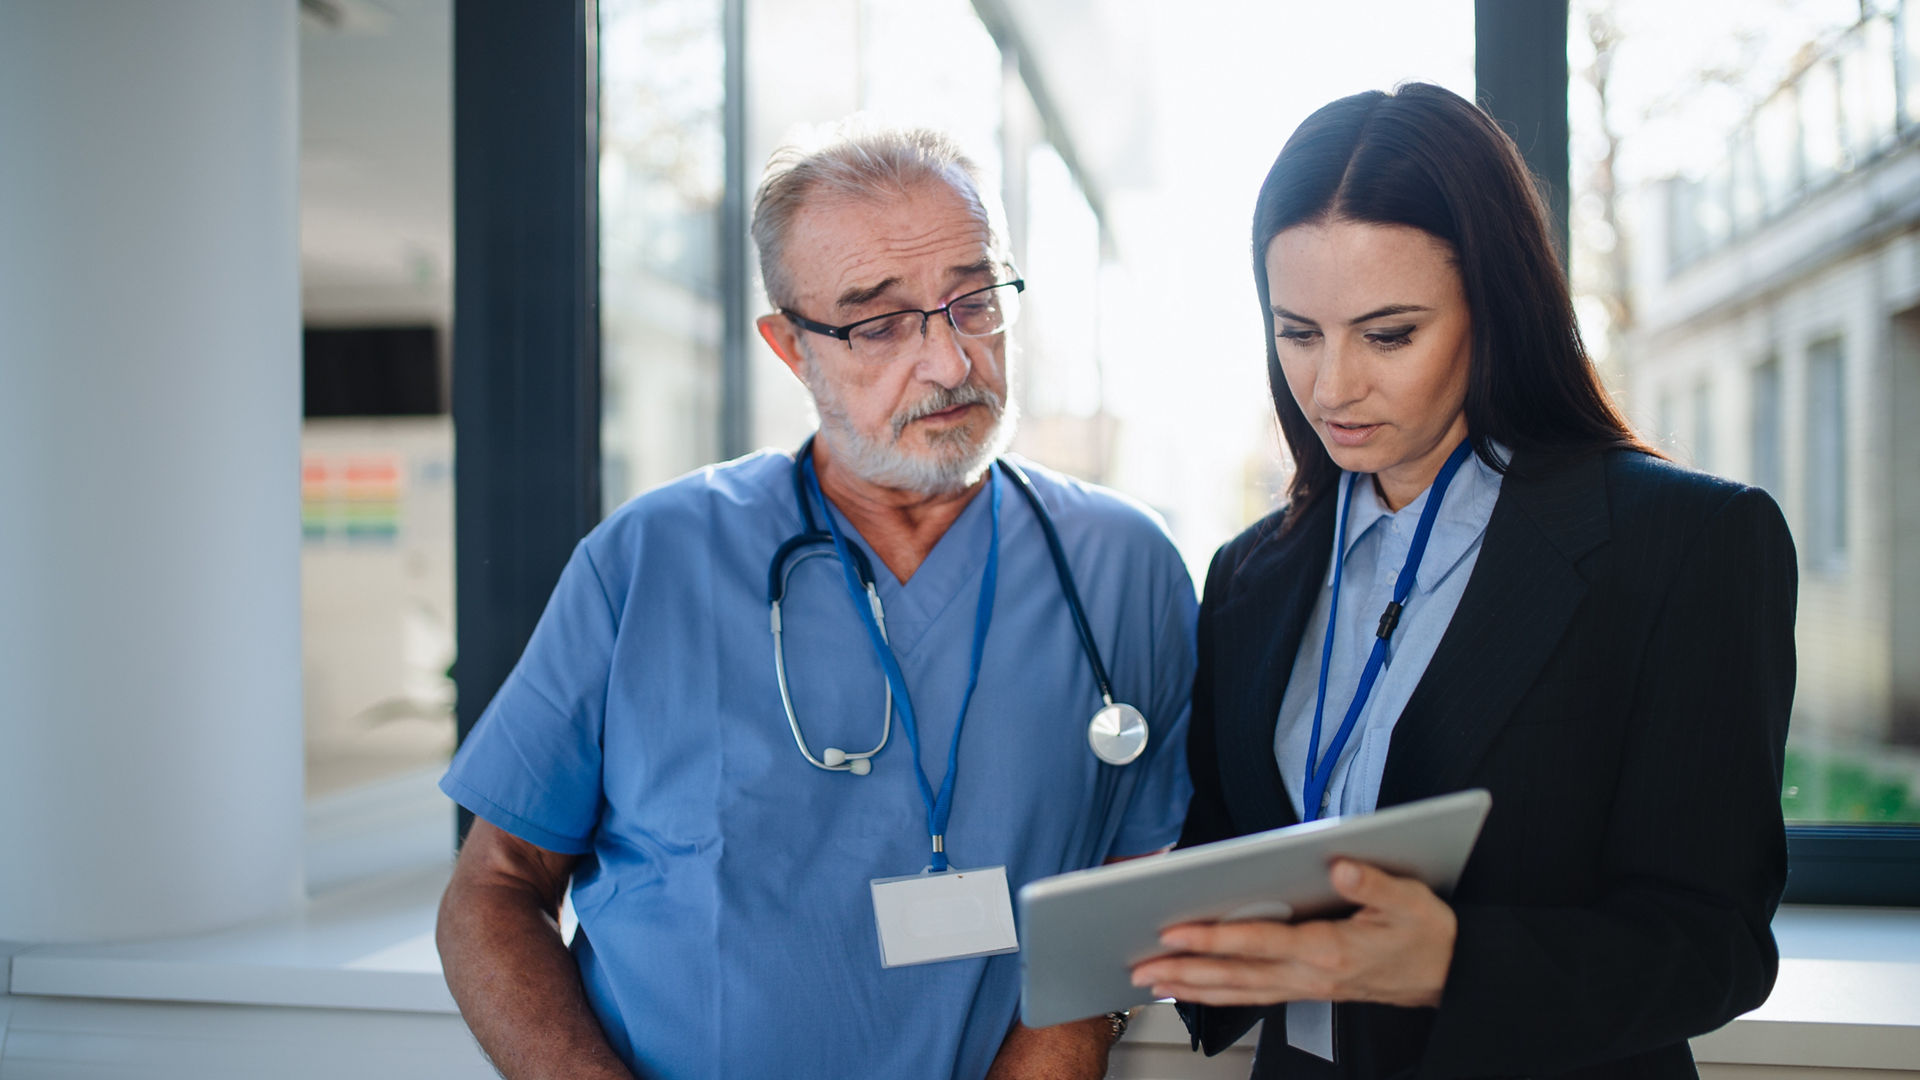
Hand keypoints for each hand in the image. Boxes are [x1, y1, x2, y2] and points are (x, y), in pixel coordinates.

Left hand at [1129, 859, 1455, 1008]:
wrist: (1449, 974)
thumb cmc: (1425, 935)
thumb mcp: (1410, 900)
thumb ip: (1372, 883)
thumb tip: (1337, 866)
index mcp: (1329, 950)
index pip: (1258, 943)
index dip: (1213, 938)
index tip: (1174, 931)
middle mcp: (1311, 974)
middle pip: (1236, 975)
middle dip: (1184, 970)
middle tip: (1140, 965)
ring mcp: (1306, 986)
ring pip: (1239, 990)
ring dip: (1193, 986)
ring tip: (1152, 980)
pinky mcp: (1306, 988)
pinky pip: (1252, 994)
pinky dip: (1218, 992)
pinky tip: (1195, 986)